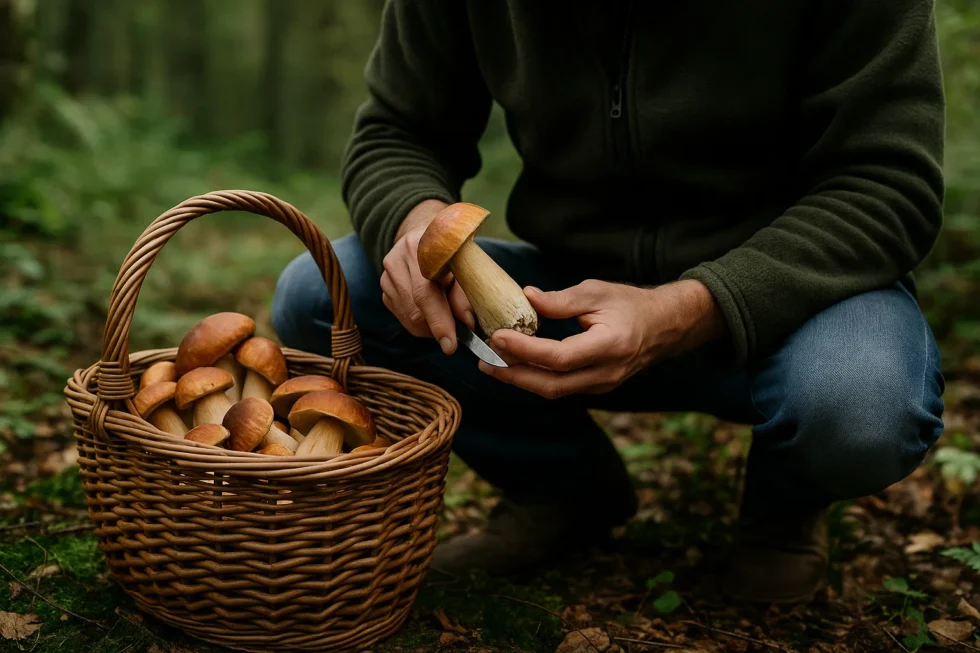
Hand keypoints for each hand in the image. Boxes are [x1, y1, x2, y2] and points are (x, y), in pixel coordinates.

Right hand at [380, 200, 474, 353]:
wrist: (425, 232)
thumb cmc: (452, 250)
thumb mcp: (465, 264)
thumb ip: (465, 293)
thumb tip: (467, 324)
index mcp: (421, 248)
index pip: (425, 292)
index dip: (439, 320)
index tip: (450, 345)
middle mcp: (398, 259)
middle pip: (415, 308)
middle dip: (437, 328)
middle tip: (454, 338)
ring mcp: (387, 275)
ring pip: (408, 317)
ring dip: (429, 327)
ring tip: (445, 321)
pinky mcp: (384, 288)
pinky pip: (402, 316)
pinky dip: (419, 323)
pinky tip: (430, 314)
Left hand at [479, 279, 725, 397]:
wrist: (665, 326)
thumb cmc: (631, 304)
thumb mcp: (597, 291)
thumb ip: (560, 300)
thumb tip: (524, 298)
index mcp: (609, 345)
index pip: (559, 357)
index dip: (525, 350)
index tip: (498, 336)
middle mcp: (606, 372)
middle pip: (552, 385)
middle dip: (514, 376)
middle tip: (485, 361)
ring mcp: (603, 384)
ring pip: (554, 390)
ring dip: (521, 380)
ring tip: (493, 365)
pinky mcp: (597, 386)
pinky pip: (562, 388)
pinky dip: (536, 378)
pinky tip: (517, 366)